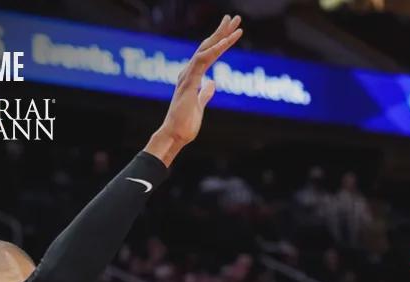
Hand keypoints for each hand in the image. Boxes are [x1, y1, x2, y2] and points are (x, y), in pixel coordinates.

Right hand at [146, 16, 242, 163]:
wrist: (174, 136)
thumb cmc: (184, 125)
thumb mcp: (199, 106)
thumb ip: (204, 94)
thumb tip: (211, 84)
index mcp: (191, 77)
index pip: (208, 54)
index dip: (219, 41)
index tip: (231, 31)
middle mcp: (188, 72)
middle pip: (207, 46)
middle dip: (221, 31)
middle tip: (234, 18)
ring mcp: (187, 76)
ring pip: (206, 49)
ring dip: (221, 36)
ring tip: (234, 24)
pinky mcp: (189, 82)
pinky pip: (203, 61)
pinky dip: (215, 50)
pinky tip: (225, 42)